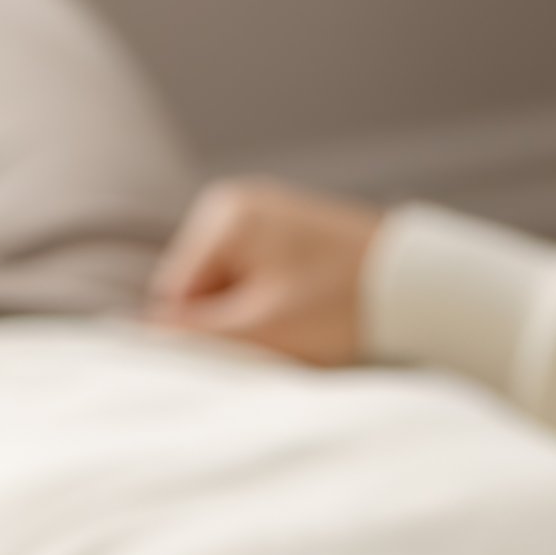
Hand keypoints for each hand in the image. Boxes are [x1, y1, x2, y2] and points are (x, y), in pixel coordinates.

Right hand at [146, 178, 380, 365]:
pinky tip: (313, 312)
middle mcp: (237, 203)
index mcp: (222, 218)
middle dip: (232, 322)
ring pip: (233, 287)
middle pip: (201, 289)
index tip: (247, 351)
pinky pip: (261, 277)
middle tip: (284, 337)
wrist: (420, 286)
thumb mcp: (264, 328)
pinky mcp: (293, 231)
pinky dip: (278, 303)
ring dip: (256, 316)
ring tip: (305, 324)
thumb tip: (135, 338)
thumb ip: (197, 335)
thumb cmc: (343, 305)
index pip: (174, 295)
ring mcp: (266, 213)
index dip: (203, 335)